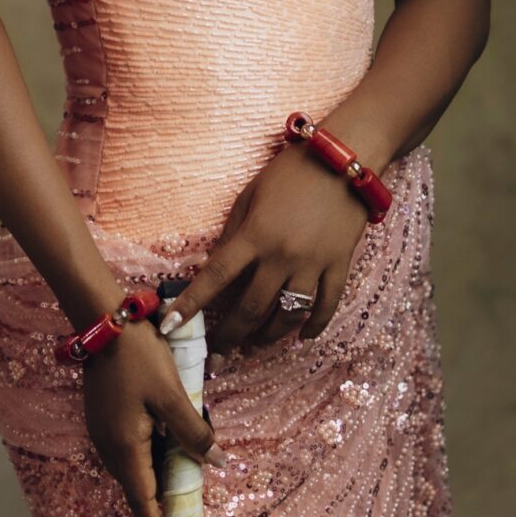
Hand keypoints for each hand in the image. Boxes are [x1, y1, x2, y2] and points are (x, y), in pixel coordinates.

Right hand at [80, 320, 217, 516]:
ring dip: (149, 486)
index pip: (142, 500)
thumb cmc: (139, 357)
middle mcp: (108, 445)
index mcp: (125, 447)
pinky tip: (159, 457)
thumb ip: (194, 431)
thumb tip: (218, 462)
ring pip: (130, 468)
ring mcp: (102, 431)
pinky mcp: (103, 416)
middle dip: (153, 511)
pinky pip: (125, 451)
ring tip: (169, 503)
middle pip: (135, 488)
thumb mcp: (172, 394)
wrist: (103, 319)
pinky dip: (143, 463)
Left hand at [167, 145, 368, 353]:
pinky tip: (301, 337)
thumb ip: (233, 233)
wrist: (343, 161)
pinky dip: (313, 327)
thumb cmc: (290, 172)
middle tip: (217, 355)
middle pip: (251, 308)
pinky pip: (326, 306)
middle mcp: (282, 256)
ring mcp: (312, 264)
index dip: (191, 305)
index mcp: (254, 236)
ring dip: (268, 336)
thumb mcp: (250, 195)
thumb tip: (215, 265)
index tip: (171, 327)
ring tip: (254, 345)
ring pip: (288, 316)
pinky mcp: (339, 266)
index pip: (215, 277)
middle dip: (230, 336)